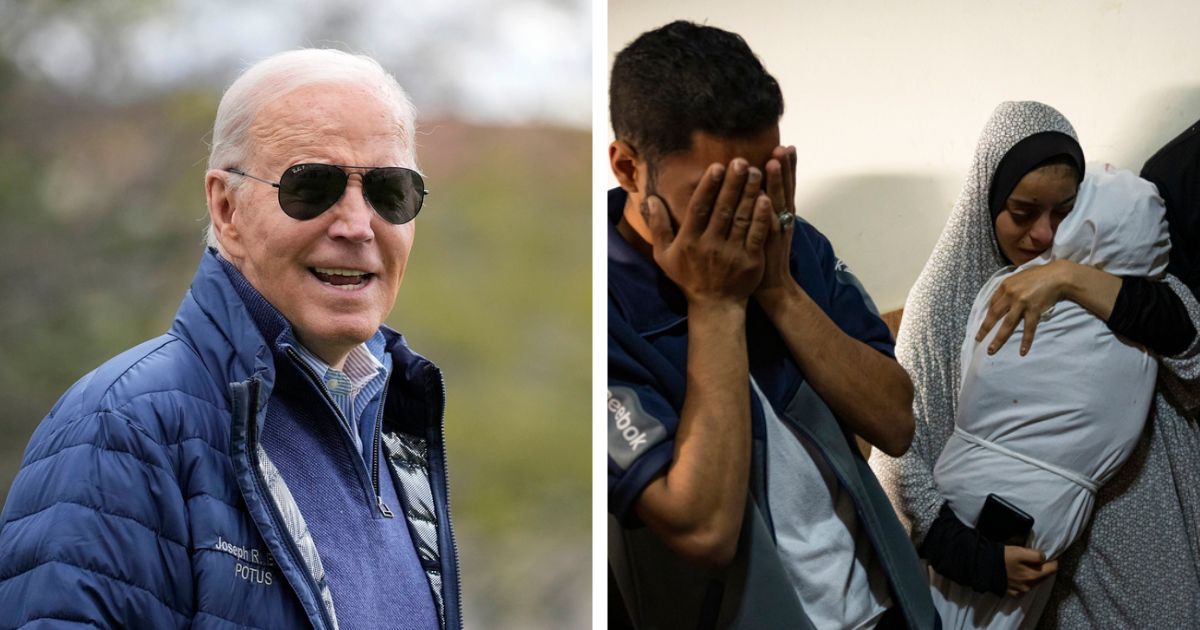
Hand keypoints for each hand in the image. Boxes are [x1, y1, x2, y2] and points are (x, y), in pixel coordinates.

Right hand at [643, 158, 773, 306]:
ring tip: (756, 172)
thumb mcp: (664, 255)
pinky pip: (756, 235)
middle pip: (723, 209)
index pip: (699, 208)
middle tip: (741, 161)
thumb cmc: (688, 277)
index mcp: (689, 241)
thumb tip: (651, 199)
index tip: (717, 166)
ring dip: (750, 193)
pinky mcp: (751, 260)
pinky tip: (767, 199)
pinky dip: (761, 217)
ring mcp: (732, 253)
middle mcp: (710, 245)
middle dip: (733, 183)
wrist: (715, 305)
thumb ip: (658, 226)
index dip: (709, 186)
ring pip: (742, 218)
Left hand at [755, 145, 798, 304]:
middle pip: (787, 188)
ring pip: (779, 202)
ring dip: (778, 182)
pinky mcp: (768, 242)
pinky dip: (767, 210)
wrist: (772, 285)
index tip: (786, 146)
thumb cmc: (763, 254)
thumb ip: (765, 207)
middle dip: (785, 168)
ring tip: (773, 161)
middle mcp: (783, 218)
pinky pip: (768, 223)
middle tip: (783, 147)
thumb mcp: (767, 226)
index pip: (787, 185)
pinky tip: (763, 195)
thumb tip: (758, 186)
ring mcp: (777, 229)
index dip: (788, 167)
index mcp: (782, 213)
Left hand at [975, 260, 1070, 355]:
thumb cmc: (1038, 276)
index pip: (992, 304)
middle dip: (985, 329)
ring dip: (999, 339)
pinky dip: (1026, 341)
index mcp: (1005, 286)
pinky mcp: (1034, 310)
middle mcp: (1011, 294)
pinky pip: (1028, 329)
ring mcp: (1022, 303)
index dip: (988, 316)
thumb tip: (1000, 303)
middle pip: (994, 315)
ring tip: (992, 351)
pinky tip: (1022, 351)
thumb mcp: (1018, 279)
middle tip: (978, 340)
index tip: (984, 325)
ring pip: (1007, 325)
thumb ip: (1009, 289)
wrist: (1058, 276)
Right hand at [1003, 545, 1056, 596]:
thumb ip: (1036, 555)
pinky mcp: (1013, 593)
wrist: (983, 567)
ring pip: (1034, 582)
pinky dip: (1024, 580)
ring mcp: (1021, 591)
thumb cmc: (1002, 557)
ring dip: (1033, 574)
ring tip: (1024, 565)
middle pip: (1044, 576)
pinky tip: (1017, 574)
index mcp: (1033, 576)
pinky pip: (1024, 586)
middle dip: (1042, 567)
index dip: (1053, 560)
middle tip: (1035, 558)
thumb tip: (1044, 558)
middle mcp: (1029, 586)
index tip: (1049, 555)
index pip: (1053, 569)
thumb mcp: (1020, 551)